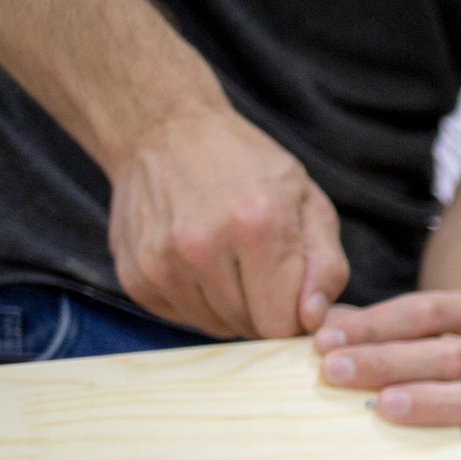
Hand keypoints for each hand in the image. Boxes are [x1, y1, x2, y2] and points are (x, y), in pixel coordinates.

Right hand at [107, 102, 348, 340]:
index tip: (293, 294)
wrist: (163, 131)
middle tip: (259, 267)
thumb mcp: (308, 201)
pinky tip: (198, 261)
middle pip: (249, 329)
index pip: (281, 324)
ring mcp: (161, 263)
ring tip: (228, 259)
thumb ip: (326, 266)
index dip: (295, 317)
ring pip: (216, 327)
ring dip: (230, 306)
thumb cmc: (248, 167)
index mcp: (257, 227)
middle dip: (263, 308)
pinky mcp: (134, 276)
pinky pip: (182, 317)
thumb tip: (313, 321)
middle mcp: (202, 247)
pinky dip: (197, 300)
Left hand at [315, 291, 460, 459]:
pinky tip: (408, 440)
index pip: (428, 311)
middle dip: (389, 361)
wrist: (448, 431)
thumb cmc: (407, 375)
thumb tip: (311, 312)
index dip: (375, 323)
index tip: (324, 339)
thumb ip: (348, 327)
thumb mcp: (379, 342)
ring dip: (426, 399)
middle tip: (336, 370)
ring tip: (382, 406)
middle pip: (451, 352)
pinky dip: (446, 439)